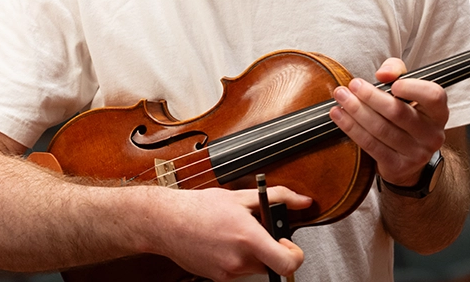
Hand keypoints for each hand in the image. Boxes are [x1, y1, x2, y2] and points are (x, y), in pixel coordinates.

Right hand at [152, 185, 309, 280]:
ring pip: (254, 267)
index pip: (287, 264)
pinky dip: (237, 257)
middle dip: (270, 248)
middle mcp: (240, 260)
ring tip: (236, 232)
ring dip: (252, 252)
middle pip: (271, 264)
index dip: (295, 255)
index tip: (288, 243)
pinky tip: (224, 241)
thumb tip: (302, 201)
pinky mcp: (218, 278)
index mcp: (249, 238)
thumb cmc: (201, 207)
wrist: (168, 222)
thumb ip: (278, 197)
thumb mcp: (242, 195)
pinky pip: (238, 270)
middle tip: (259, 231)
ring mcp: (228, 273)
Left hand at [329, 58, 448, 187]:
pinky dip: (351, 128)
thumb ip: (396, 70)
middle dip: (371, 97)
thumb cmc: (405, 112)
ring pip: (381, 129)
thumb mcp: (406, 88)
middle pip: (398, 112)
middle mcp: (432, 134)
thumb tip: (382, 74)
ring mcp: (416, 154)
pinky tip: (339, 115)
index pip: (433, 96)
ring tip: (341, 96)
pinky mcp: (397, 166)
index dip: (413, 88)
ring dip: (356, 110)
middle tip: (352, 84)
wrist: (408, 156)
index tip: (392, 83)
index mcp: (438, 112)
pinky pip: (370, 145)